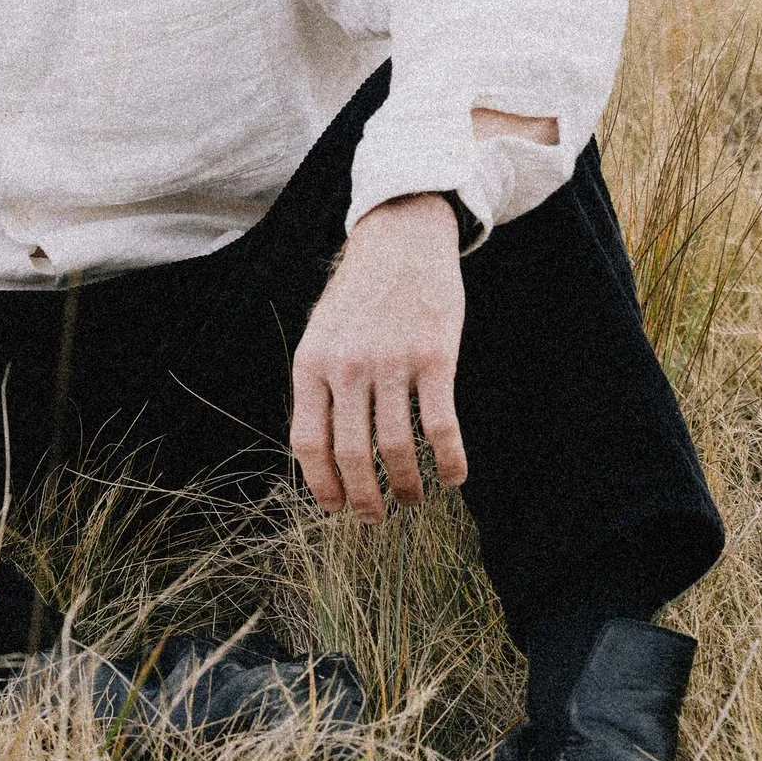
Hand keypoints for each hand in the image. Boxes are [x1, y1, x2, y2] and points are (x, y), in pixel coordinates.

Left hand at [288, 193, 470, 522]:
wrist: (400, 242)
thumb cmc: (360, 297)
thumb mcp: (321, 335)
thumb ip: (318, 385)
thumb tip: (321, 452)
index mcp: (310, 363)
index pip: (307, 442)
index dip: (321, 484)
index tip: (335, 509)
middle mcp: (346, 366)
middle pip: (351, 453)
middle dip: (364, 498)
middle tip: (375, 519)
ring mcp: (390, 362)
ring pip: (397, 447)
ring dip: (407, 486)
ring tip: (414, 499)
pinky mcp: (433, 358)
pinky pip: (440, 426)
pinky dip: (449, 461)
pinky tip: (454, 477)